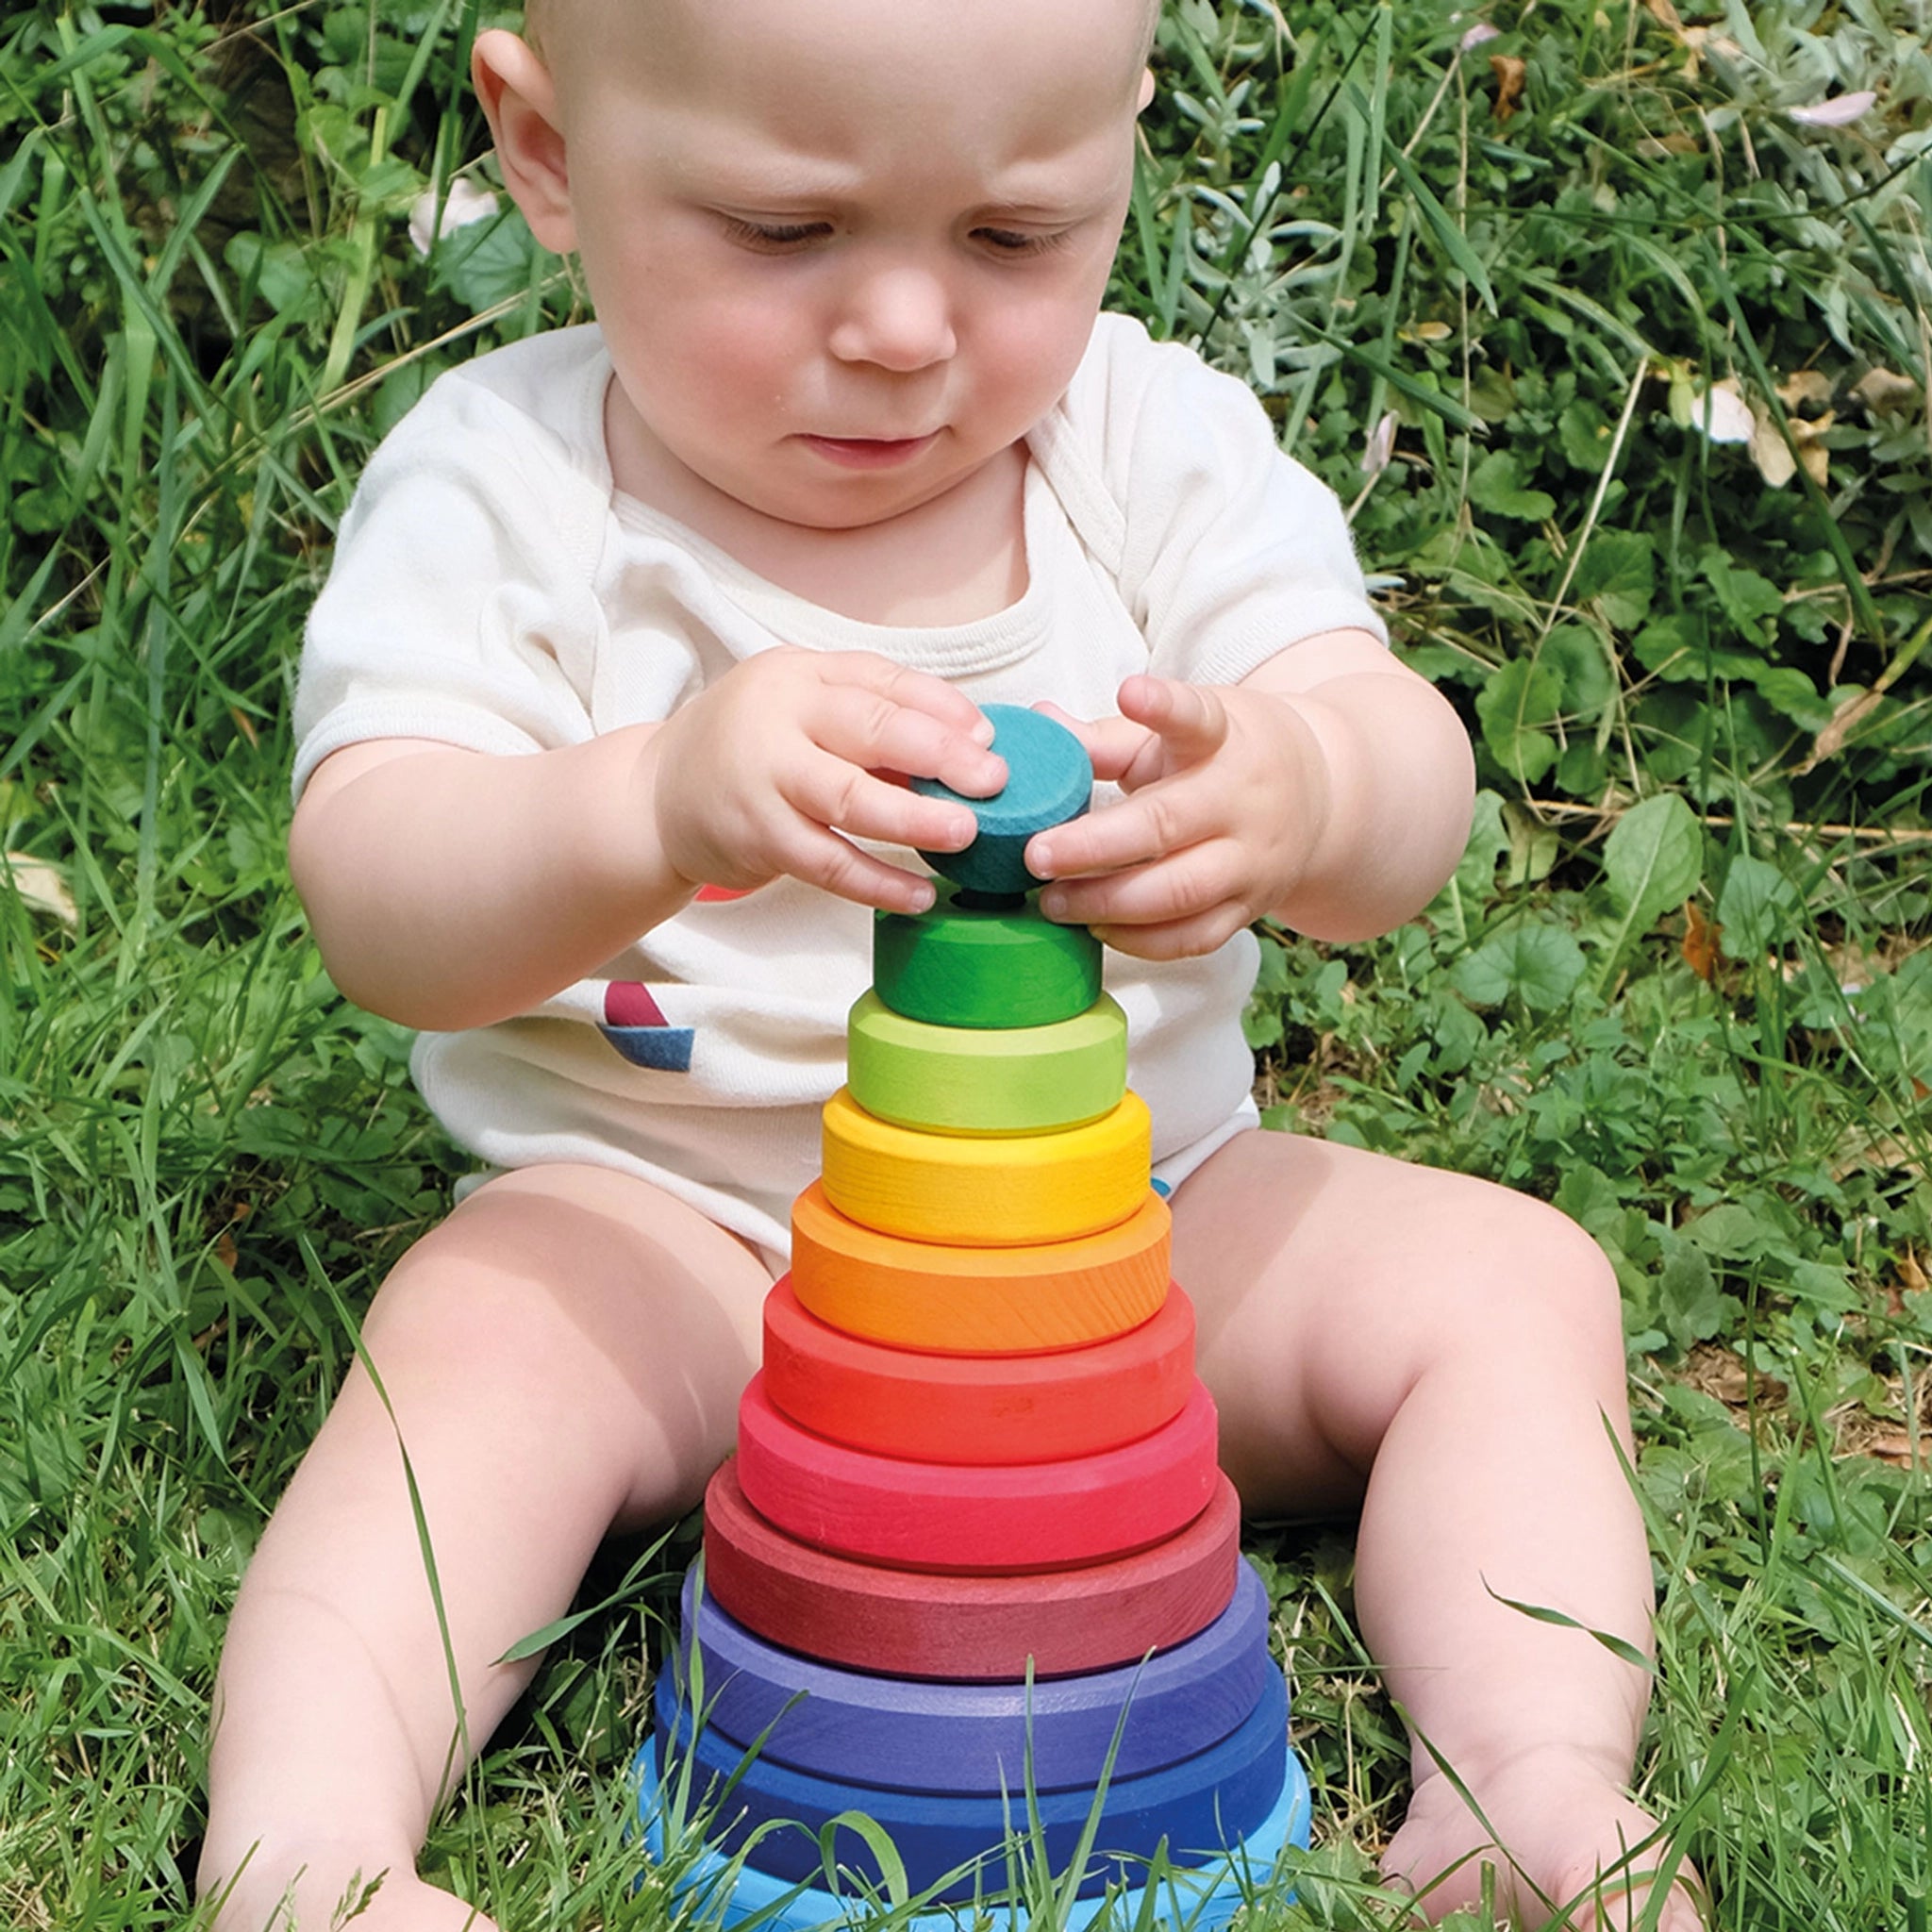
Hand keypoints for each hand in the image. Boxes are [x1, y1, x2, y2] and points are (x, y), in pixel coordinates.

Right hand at [649, 649, 1006, 913]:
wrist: (654, 796)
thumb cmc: (752, 749)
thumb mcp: (801, 709)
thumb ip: (870, 717)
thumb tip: (970, 743)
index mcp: (801, 675)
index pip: (883, 681)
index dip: (942, 709)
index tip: (988, 737)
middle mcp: (780, 717)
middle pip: (871, 729)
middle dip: (940, 755)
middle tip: (993, 782)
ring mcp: (763, 778)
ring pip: (849, 799)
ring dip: (914, 819)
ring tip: (965, 834)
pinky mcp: (755, 837)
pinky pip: (827, 864)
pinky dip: (876, 882)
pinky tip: (919, 895)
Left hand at [1022, 675, 1330, 959]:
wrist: (1321, 796)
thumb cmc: (1226, 755)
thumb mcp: (1181, 729)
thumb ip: (1109, 735)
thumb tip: (1041, 722)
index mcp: (1224, 738)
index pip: (1198, 718)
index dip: (1164, 707)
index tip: (1131, 691)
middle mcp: (1243, 801)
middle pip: (1168, 825)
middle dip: (1094, 847)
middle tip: (1036, 856)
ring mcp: (1252, 861)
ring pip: (1179, 894)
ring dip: (1107, 904)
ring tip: (1052, 902)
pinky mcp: (1251, 909)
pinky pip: (1193, 937)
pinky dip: (1140, 942)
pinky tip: (1096, 928)